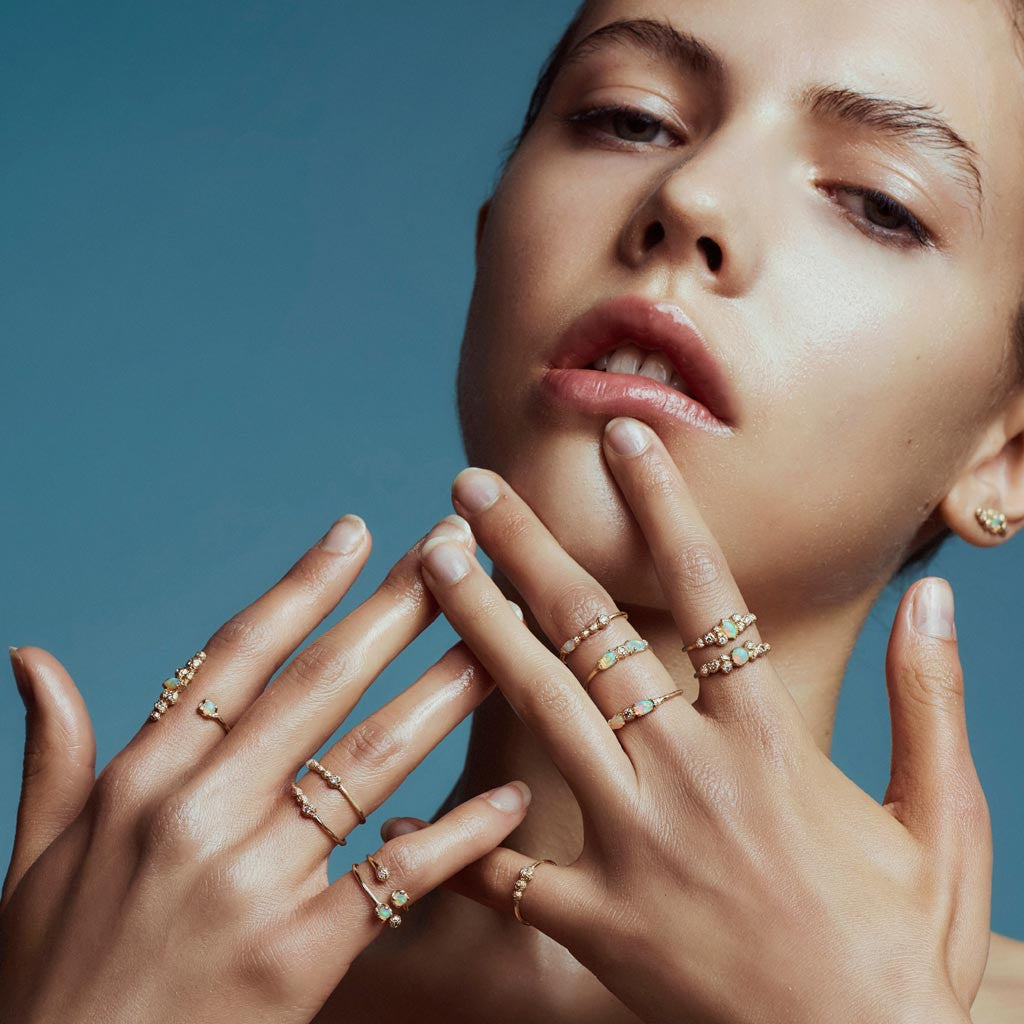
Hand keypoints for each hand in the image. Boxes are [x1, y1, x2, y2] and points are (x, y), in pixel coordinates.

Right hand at [0, 514, 531, 1023]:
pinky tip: (513, 797)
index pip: (237, 655)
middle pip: (321, 685)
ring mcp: (255, 882)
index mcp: (141, 781)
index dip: (302, 587)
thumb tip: (31, 658)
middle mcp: (200, 813)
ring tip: (509, 640)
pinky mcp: (301, 954)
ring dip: (446, 691)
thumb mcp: (31, 860)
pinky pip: (395, 874)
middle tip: (459, 556)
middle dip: (399, 610)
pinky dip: (459, 835)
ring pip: (370, 760)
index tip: (355, 531)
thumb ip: (50, 753)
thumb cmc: (54, 976)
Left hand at [401, 417, 989, 1023]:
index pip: (706, 590)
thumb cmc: (903, 949)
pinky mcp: (595, 925)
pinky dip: (455, 839)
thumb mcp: (946, 821)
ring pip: (539, 711)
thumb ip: (932, 703)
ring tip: (434, 565)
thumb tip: (936, 598)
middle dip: (528, 549)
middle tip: (469, 488)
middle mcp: (687, 777)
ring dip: (481, 629)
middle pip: (592, 634)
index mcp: (767, 743)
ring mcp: (632, 849)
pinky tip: (397, 801)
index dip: (661, 504)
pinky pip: (509, 872)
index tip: (621, 436)